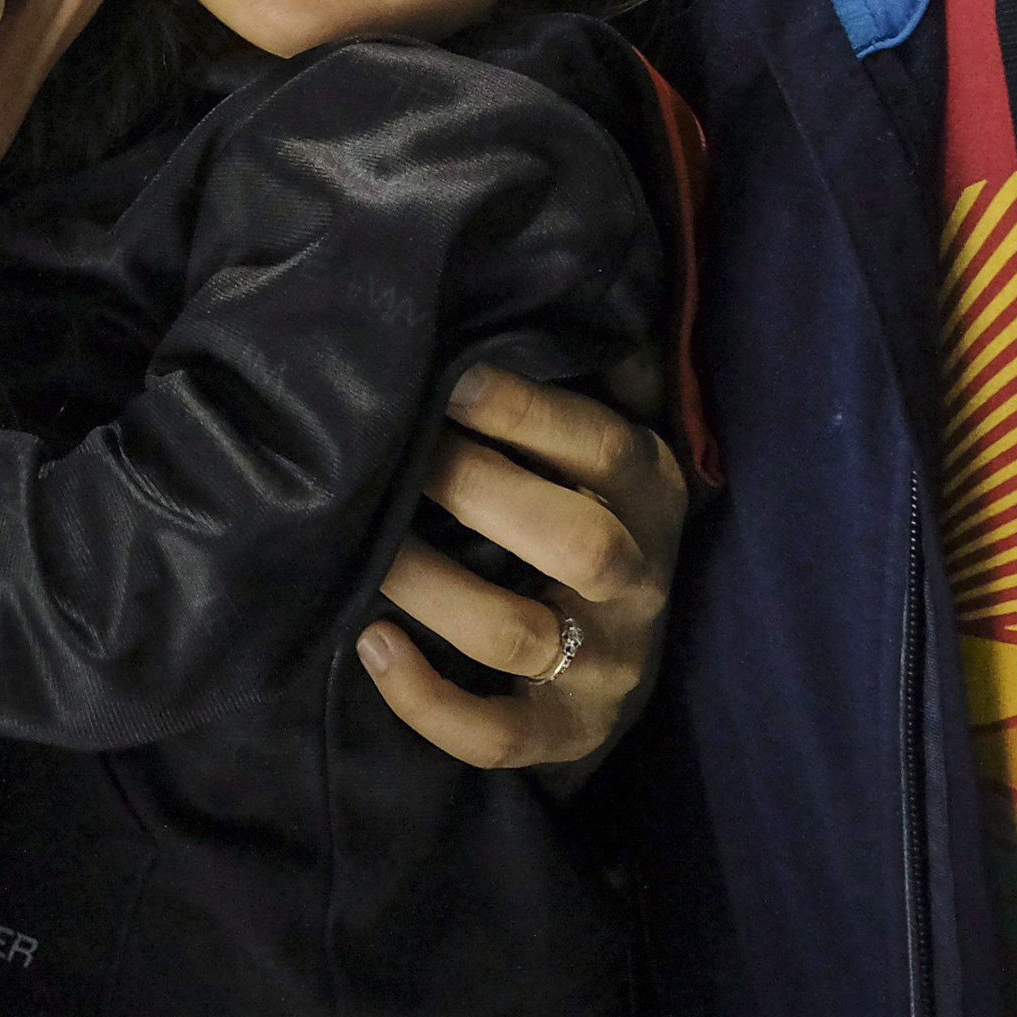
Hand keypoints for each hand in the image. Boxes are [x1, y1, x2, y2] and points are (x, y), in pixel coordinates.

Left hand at [354, 365, 687, 775]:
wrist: (611, 648)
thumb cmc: (576, 503)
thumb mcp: (599, 437)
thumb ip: (584, 369)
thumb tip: (544, 280)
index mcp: (651, 490)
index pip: (602, 444)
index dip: (526, 410)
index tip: (449, 375)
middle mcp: (640, 579)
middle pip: (577, 542)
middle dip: (477, 492)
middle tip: (398, 458)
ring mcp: (607, 665)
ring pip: (522, 636)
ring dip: (433, 589)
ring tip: (364, 551)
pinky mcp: (565, 734)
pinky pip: (498, 737)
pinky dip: (428, 702)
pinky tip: (370, 644)